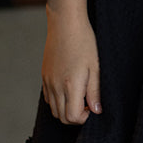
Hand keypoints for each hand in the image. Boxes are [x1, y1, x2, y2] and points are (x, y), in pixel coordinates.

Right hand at [41, 0, 101, 124]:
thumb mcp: (95, 66)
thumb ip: (95, 91)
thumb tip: (97, 110)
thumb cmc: (85, 42)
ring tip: (80, 96)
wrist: (65, 23)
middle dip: (76, 117)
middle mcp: (56, 86)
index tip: (93, 107)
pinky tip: (69, 89)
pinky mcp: (44, 76)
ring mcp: (48, 82)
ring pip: (54, 109)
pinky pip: (49, 98)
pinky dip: (58, 101)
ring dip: (66, 110)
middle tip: (88, 104)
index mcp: (71, 85)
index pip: (73, 117)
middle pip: (62, 117)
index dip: (85, 118)